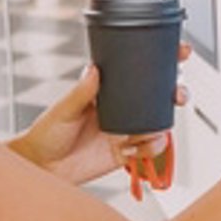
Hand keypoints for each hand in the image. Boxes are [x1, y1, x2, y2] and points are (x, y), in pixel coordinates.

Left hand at [17, 43, 191, 184]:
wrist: (43, 168)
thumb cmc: (46, 133)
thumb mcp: (62, 109)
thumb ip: (80, 92)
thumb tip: (93, 69)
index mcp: (107, 91)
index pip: (137, 70)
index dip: (160, 60)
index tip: (178, 52)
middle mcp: (120, 108)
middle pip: (156, 95)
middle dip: (174, 91)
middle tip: (178, 93)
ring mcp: (125, 130)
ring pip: (158, 121)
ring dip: (166, 121)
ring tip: (159, 126)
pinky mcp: (125, 153)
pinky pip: (148, 148)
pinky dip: (152, 147)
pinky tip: (139, 147)